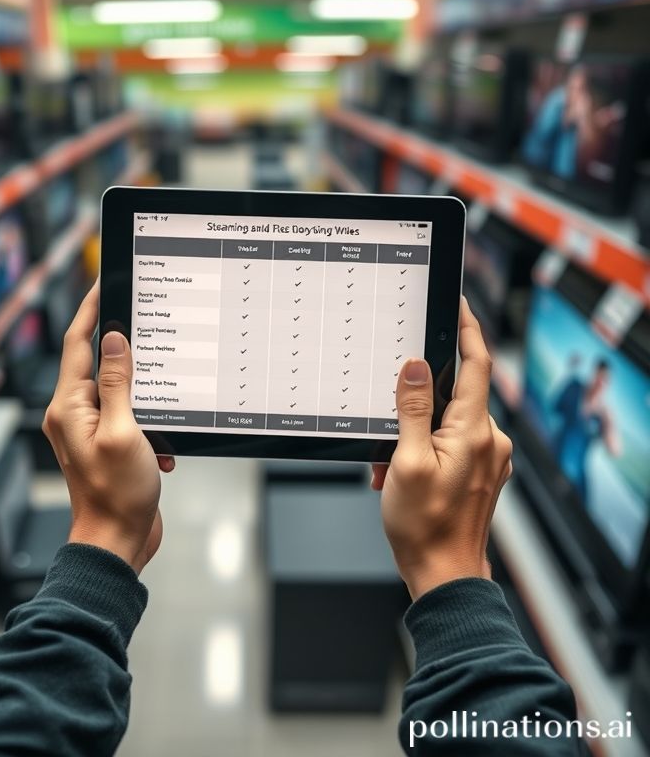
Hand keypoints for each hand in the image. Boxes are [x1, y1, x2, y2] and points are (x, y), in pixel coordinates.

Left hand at [42, 283, 174, 572]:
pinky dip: (150, 419)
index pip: (78, 344)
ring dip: (144, 389)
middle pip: (96, 362)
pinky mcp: (110, 442)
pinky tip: (164, 440)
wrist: (118, 540)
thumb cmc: (117, 495)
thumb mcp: (122, 432)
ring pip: (118, 388)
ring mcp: (92, 428)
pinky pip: (130, 414)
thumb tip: (113, 341)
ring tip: (162, 394)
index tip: (104, 285)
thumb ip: (117, 384)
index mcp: (69, 406)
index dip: (91, 311)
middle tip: (145, 322)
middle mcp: (75, 414)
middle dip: (122, 345)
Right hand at [371, 298, 512, 599]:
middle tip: (390, 426)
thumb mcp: (406, 461)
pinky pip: (452, 442)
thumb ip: (413, 409)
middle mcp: (490, 440)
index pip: (477, 364)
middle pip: (457, 393)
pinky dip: (425, 448)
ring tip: (390, 465)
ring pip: (449, 421)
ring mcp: (488, 457)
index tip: (459, 306)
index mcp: (475, 432)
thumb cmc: (424, 526)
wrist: (444, 573)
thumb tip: (417, 367)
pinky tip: (402, 473)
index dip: (468, 330)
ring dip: (416, 433)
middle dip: (419, 402)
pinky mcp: (481, 470)